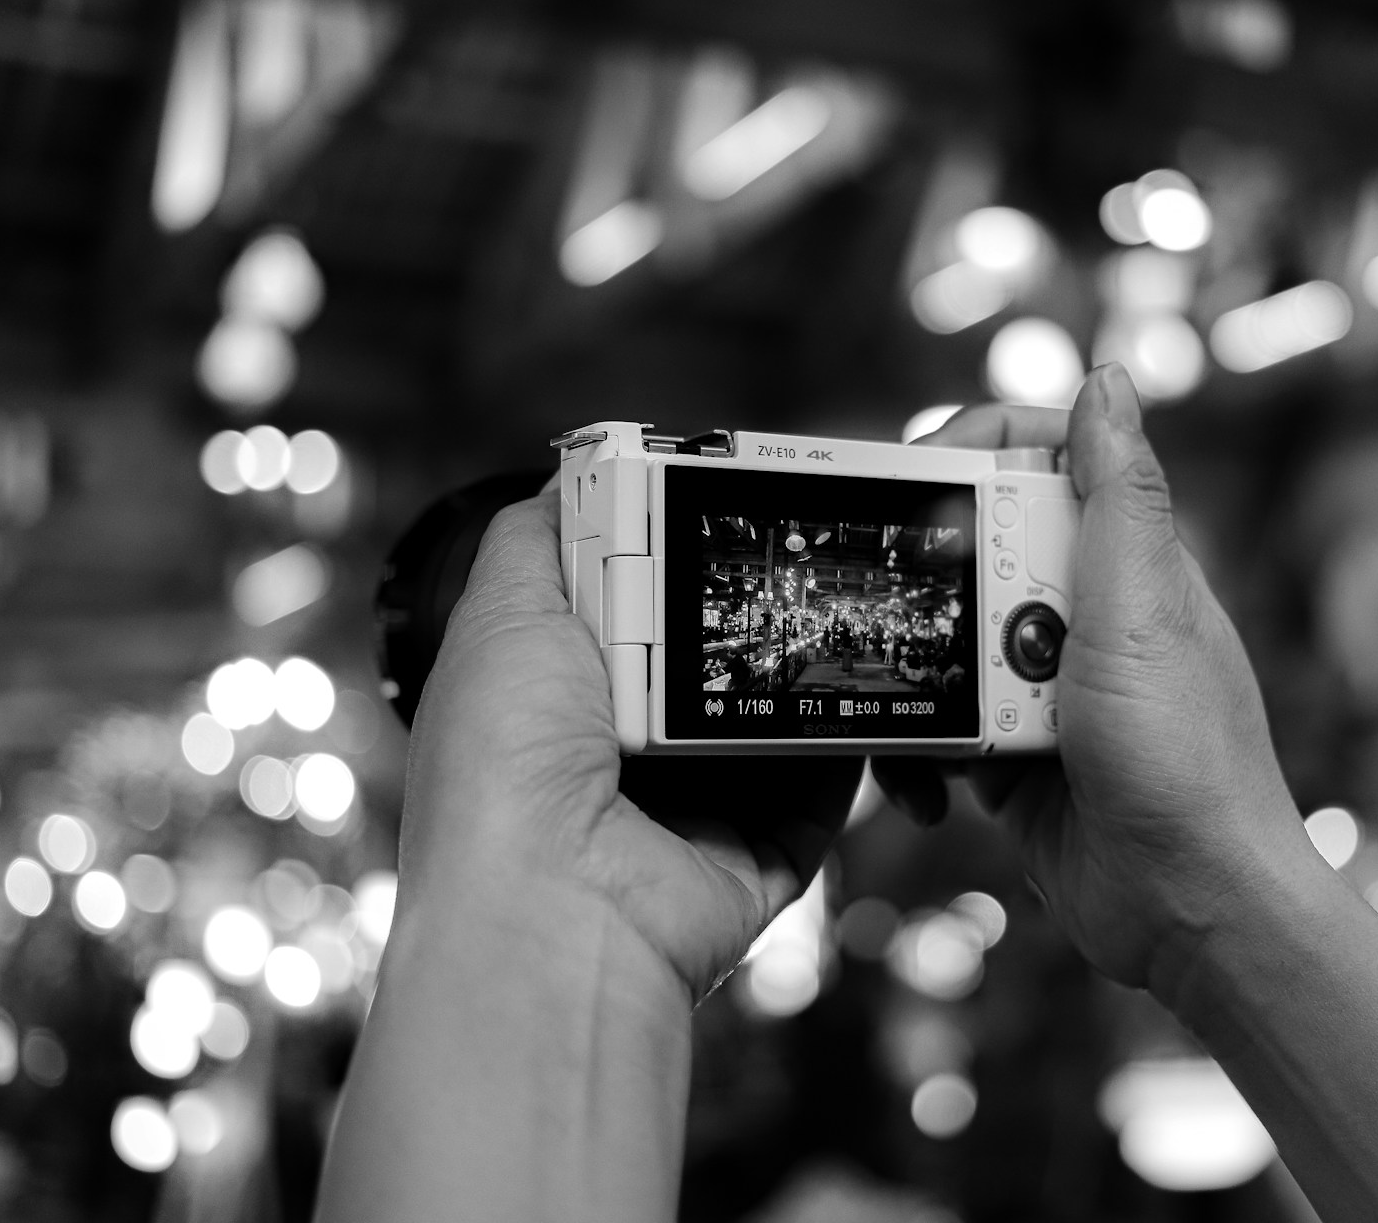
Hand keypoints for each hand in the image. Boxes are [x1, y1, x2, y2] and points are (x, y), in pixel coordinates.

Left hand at [399, 481, 855, 1002]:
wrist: (551, 904)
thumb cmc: (505, 762)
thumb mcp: (502, 614)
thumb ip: (541, 538)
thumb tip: (577, 472)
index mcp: (568, 696)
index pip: (644, 608)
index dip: (689, 555)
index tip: (747, 503)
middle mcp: (634, 752)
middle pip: (725, 654)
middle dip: (767, 606)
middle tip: (822, 546)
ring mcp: (705, 806)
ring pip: (786, 713)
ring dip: (821, 667)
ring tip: (858, 603)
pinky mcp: (766, 850)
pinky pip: (830, 782)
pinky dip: (857, 738)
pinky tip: (874, 684)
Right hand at [877, 365, 1311, 992]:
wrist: (1187, 910)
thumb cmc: (1184, 761)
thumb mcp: (1145, 611)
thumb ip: (1119, 496)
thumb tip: (1104, 378)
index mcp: (1129, 564)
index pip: (1042, 461)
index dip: (973, 448)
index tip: (916, 470)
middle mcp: (1089, 616)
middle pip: (975, 550)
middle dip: (932, 584)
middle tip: (903, 614)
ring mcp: (1049, 689)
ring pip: (948, 642)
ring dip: (925, 681)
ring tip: (936, 726)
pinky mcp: (1015, 758)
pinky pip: (943, 724)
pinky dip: (922, 751)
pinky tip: (931, 789)